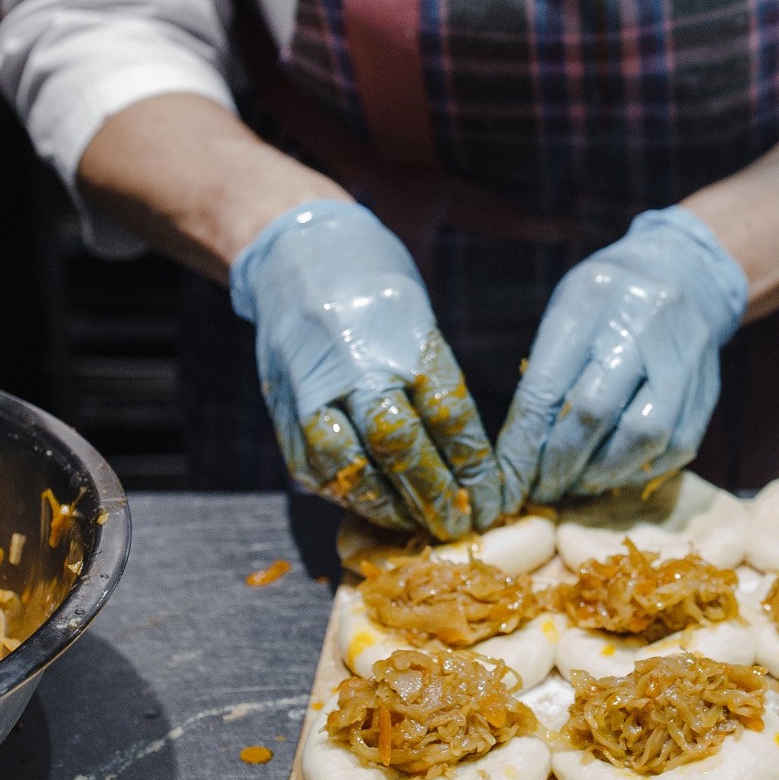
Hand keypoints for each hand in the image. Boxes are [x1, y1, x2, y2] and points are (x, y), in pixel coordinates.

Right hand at [230, 200, 503, 538]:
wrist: (295, 253)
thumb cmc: (372, 283)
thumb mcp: (418, 316)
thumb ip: (435, 380)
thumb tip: (467, 456)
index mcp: (399, 333)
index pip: (448, 414)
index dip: (475, 465)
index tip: (497, 496)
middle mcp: (352, 364)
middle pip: (401, 446)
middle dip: (436, 496)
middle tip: (464, 527)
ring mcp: (309, 389)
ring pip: (352, 468)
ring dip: (390, 506)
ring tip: (421, 525)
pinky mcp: (281, 409)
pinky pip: (314, 469)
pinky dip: (348, 495)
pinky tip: (375, 507)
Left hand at [497, 207, 747, 508]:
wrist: (686, 272)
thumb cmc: (607, 300)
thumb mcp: (566, 313)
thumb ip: (546, 375)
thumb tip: (525, 454)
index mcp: (594, 299)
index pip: (549, 385)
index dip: (525, 442)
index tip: (510, 479)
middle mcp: (645, 323)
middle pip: (597, 412)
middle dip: (561, 463)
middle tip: (541, 488)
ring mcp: (684, 356)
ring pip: (645, 436)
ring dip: (604, 473)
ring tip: (579, 483)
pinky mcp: (708, 387)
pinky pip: (678, 445)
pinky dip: (642, 469)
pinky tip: (618, 472)